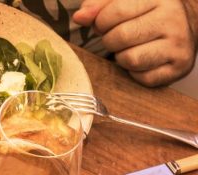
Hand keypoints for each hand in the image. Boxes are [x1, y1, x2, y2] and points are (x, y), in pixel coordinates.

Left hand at [73, 0, 197, 85]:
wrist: (183, 28)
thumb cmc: (145, 13)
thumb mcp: (123, 1)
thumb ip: (99, 6)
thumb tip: (80, 17)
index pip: (115, 12)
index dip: (101, 21)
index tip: (105, 23)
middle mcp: (173, 19)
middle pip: (120, 37)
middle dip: (110, 40)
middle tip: (119, 38)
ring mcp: (179, 45)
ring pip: (130, 59)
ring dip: (122, 57)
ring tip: (132, 47)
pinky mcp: (180, 67)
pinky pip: (142, 78)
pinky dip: (136, 72)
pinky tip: (144, 59)